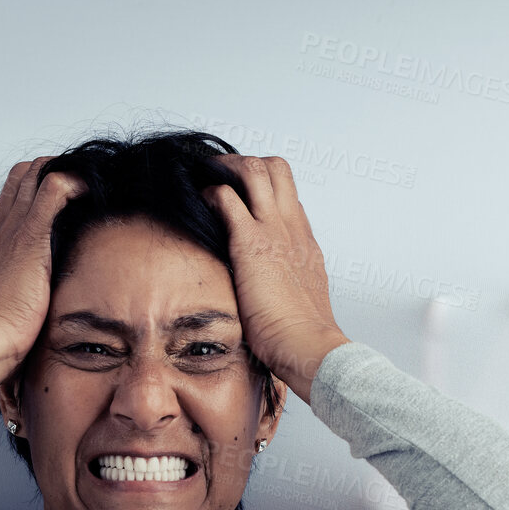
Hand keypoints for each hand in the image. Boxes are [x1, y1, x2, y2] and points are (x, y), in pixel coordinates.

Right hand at [0, 157, 86, 400]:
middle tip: (78, 185)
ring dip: (64, 171)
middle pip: (21, 176)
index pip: (12, 197)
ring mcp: (13, 230)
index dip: (35, 187)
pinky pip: (53, 190)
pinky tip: (91, 191)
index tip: (61, 197)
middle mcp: (0, 230)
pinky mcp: (30, 237)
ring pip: (35, 173)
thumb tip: (32, 310)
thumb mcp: (2, 308)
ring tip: (88, 184)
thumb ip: (15, 297)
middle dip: (51, 171)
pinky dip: (75, 183)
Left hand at [204, 155, 349, 400]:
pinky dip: (210, 193)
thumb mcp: (302, 300)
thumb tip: (273, 295)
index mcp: (305, 242)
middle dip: (246, 164)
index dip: (264, 190)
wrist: (309, 345)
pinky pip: (227, 197)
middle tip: (222, 175)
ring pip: (255, 169)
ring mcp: (274, 230)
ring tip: (207, 177)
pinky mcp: (251, 242)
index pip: (288, 198)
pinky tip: (200, 202)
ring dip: (227, 167)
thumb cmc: (303, 336)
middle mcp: (292, 227)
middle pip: (278, 169)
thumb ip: (289, 286)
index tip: (244, 198)